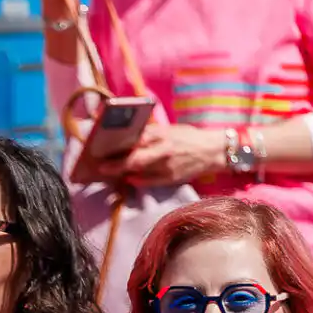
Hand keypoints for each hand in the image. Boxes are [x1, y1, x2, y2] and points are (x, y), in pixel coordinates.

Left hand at [99, 122, 224, 188]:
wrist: (212, 150)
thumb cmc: (187, 137)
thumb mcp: (168, 130)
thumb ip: (148, 134)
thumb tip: (126, 137)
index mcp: (161, 134)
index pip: (133, 140)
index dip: (116, 145)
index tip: (100, 148)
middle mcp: (163, 150)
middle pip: (133, 159)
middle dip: (115, 165)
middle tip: (101, 168)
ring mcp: (166, 166)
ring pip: (138, 173)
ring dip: (122, 174)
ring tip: (110, 173)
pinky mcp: (170, 178)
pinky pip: (148, 182)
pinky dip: (136, 181)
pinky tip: (128, 179)